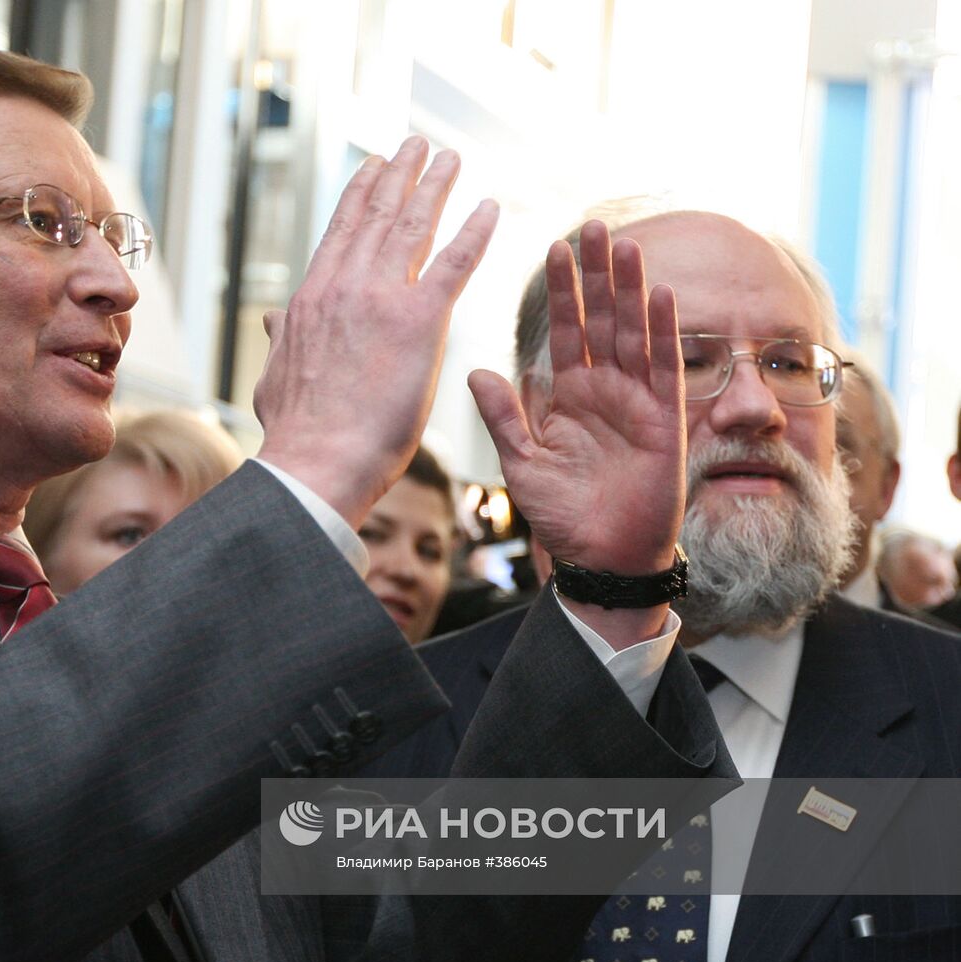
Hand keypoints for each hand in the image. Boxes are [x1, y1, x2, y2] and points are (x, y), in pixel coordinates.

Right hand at [254, 137, 498, 527]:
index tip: (373, 167)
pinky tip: (491, 207)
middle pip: (377, 215)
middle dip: (400, 175)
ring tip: (451, 157)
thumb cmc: (297, 434)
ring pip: (413, 226)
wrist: (315, 461)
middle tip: (417, 145)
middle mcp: (344, 286)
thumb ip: (282, 342)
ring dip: (436, 187)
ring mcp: (381, 299)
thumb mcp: (275, 377)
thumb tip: (273, 321)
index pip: (340, 233)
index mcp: (311, 299)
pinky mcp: (420, 322)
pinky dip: (475, 231)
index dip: (360, 195)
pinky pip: (455, 263)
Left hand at [470, 221, 684, 580]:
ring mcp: (637, 401)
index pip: (564, 329)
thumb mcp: (521, 463)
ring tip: (626, 246)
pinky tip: (660, 296)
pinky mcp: (664, 421)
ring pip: (634, 333)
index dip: (562, 290)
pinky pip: (664, 370)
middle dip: (598, 274)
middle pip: (602, 319)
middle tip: (594, 226)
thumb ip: (502, 417)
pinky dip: (663, 334)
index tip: (554, 247)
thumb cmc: (561, 514)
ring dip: (632, 291)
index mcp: (567, 393)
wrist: (601, 557)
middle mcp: (603, 388)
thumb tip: (474, 370)